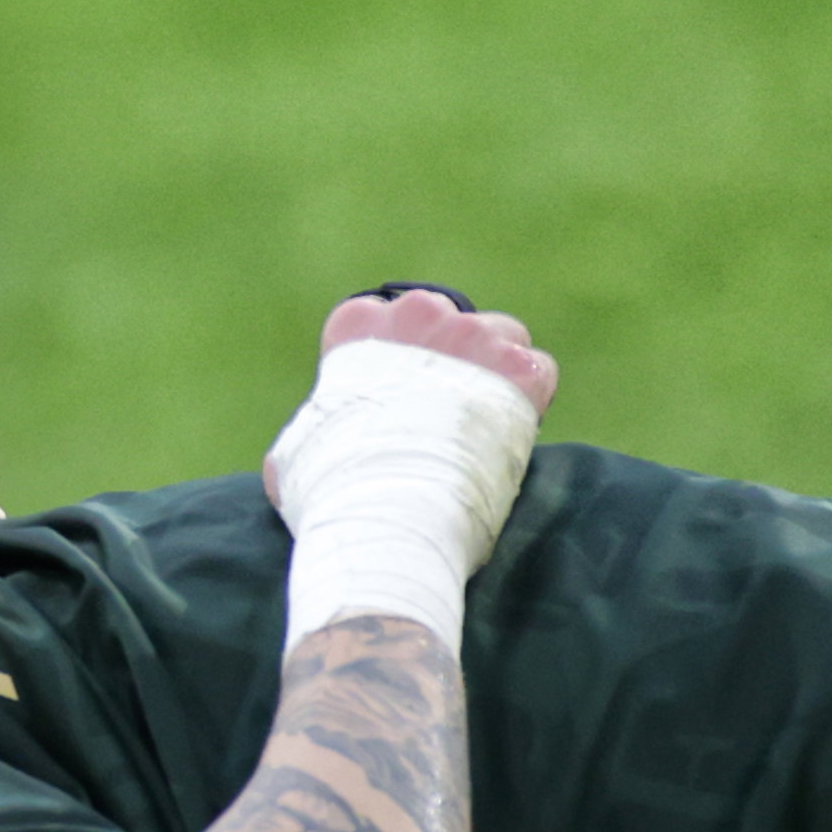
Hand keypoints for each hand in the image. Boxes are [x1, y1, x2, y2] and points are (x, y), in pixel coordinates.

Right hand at [267, 289, 556, 509]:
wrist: (389, 517)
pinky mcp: (518, 369)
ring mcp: (471, 337)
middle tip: (451, 413)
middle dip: (455, 358)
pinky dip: (533, 401)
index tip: (402, 394)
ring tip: (488, 425)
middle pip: (450, 321)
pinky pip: (538, 370)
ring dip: (500, 371)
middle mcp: (417, 315)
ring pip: (502, 336)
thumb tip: (293, 463)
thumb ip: (309, 437)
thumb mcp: (293, 459)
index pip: (384, 317)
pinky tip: (515, 436)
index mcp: (357, 326)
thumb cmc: (333, 495)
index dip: (399, 357)